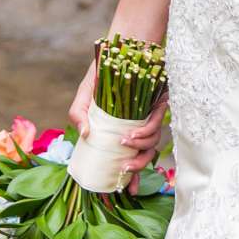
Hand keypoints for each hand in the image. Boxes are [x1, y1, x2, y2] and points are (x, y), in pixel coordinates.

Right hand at [68, 58, 169, 193]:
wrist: (120, 47)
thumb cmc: (102, 72)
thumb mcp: (85, 95)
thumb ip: (79, 114)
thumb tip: (85, 135)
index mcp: (122, 131)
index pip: (131, 158)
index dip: (132, 177)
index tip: (127, 191)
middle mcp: (138, 126)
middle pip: (146, 156)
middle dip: (138, 169)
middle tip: (125, 172)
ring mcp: (149, 116)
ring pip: (152, 143)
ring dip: (139, 149)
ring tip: (123, 144)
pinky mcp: (159, 104)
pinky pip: (155, 124)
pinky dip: (143, 132)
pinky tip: (129, 134)